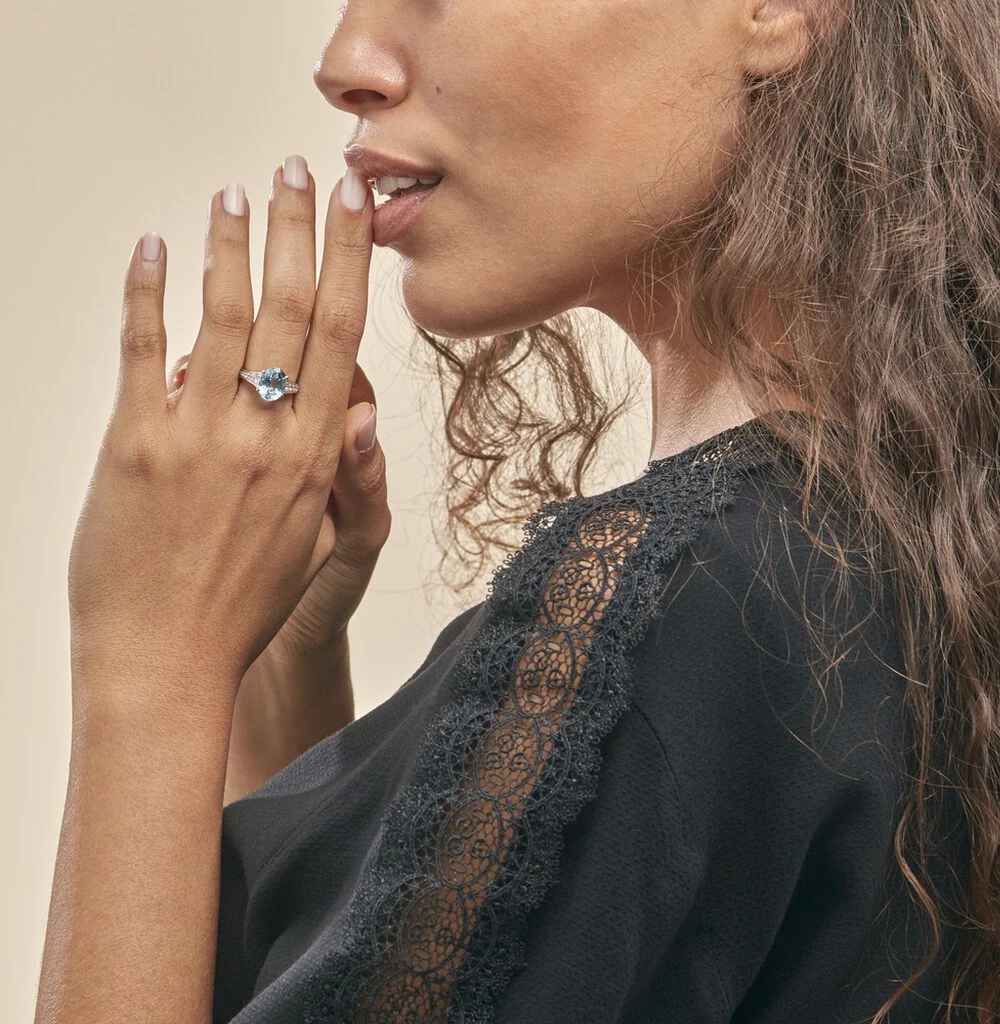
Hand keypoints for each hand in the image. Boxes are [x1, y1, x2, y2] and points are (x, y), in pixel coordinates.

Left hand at [68, 162, 376, 714]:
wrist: (166, 664)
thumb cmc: (244, 610)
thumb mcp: (313, 547)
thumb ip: (338, 480)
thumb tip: (357, 419)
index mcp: (314, 459)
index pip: (341, 337)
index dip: (349, 262)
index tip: (355, 208)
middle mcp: (266, 436)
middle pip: (289, 310)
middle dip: (299, 230)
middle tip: (300, 169)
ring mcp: (200, 438)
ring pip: (222, 317)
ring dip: (230, 246)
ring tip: (236, 192)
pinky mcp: (135, 447)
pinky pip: (141, 352)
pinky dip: (146, 293)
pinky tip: (154, 247)